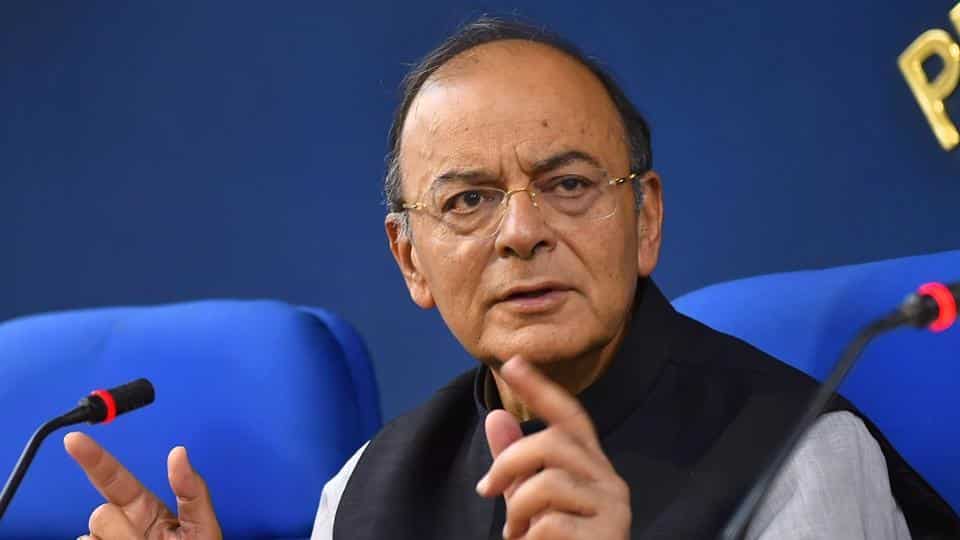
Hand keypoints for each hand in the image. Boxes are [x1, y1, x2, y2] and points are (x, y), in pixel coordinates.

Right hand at [64, 432, 221, 539]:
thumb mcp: (202, 526)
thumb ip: (192, 491)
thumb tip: (179, 453)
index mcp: (146, 509)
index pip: (115, 478)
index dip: (94, 458)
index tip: (73, 439)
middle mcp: (122, 526)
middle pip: (101, 514)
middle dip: (118, 529)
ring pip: (91, 537)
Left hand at [476, 358, 630, 538]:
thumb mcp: (528, 503)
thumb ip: (515, 464)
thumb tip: (496, 415)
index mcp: (592, 469)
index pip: (571, 417)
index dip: (542, 389)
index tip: (513, 362)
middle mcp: (610, 483)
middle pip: (555, 442)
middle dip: (510, 461)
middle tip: (488, 492)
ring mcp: (613, 510)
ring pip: (549, 481)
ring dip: (517, 509)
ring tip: (516, 534)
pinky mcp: (609, 537)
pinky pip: (551, 523)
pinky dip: (529, 538)